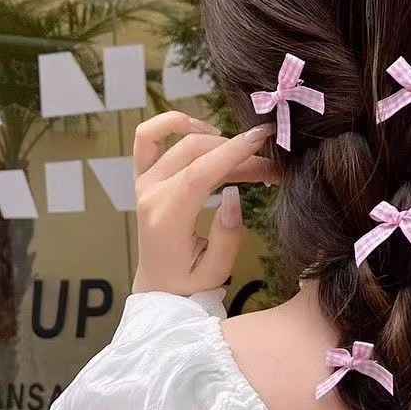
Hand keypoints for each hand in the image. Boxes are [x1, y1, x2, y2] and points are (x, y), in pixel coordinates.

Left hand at [131, 111, 277, 294]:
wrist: (158, 285)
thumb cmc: (188, 282)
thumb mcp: (214, 271)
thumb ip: (226, 237)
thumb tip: (234, 196)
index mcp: (167, 219)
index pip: (200, 174)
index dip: (233, 152)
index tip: (262, 139)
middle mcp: (151, 195)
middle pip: (195, 153)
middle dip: (236, 152)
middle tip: (268, 166)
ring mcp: (144, 183)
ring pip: (176, 140)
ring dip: (213, 138)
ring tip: (239, 151)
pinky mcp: (143, 177)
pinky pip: (147, 137)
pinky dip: (171, 124)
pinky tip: (200, 129)